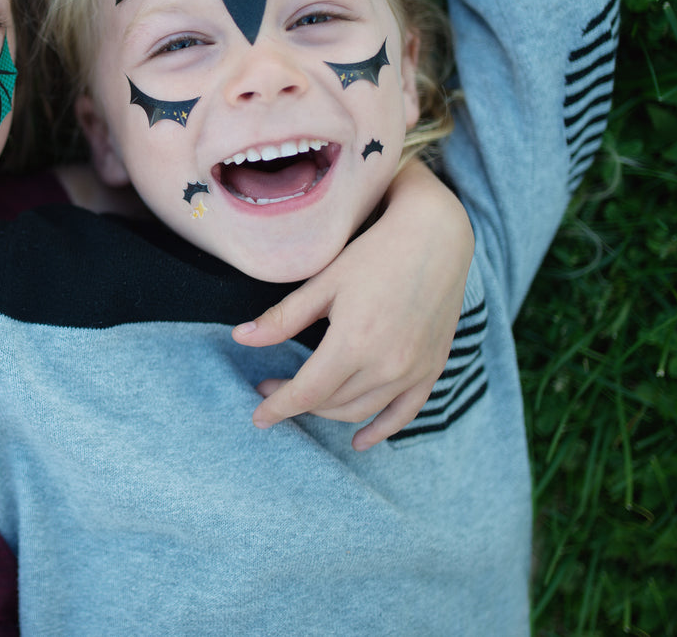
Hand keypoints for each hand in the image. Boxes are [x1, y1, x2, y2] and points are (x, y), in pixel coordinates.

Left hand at [232, 161, 472, 449]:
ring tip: (304, 400)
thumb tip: (240, 339)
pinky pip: (404, 413)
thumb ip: (282, 318)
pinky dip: (381, 430)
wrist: (436, 236)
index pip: (306, 392)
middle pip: (331, 403)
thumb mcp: (323, 283)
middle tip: (272, 386)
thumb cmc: (375, 252)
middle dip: (296, 402)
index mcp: (354, 343)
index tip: (258, 416)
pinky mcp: (432, 368)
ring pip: (361, 410)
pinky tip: (360, 440)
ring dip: (328, 412)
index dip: (278, 407)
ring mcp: (413, 370)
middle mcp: (387, 364)